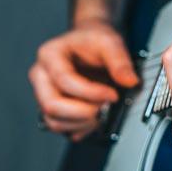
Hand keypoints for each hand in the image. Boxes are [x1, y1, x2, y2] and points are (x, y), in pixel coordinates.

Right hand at [29, 24, 138, 140]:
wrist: (89, 45)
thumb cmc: (93, 41)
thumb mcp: (109, 42)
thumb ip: (120, 61)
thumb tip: (129, 81)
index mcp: (49, 55)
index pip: (64, 80)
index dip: (91, 92)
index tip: (112, 94)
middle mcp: (41, 77)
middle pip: (52, 105)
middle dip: (83, 112)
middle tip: (105, 107)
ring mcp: (44, 95)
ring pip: (54, 121)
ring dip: (82, 123)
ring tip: (103, 112)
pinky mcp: (53, 109)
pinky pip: (61, 128)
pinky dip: (79, 129)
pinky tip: (96, 119)